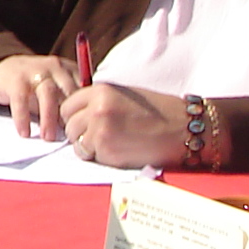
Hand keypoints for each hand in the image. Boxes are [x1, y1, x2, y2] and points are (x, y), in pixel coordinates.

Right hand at [0, 54, 80, 138]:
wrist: (6, 69)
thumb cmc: (38, 86)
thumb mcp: (57, 88)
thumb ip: (69, 102)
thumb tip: (80, 128)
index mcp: (69, 70)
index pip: (83, 89)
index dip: (84, 110)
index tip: (82, 130)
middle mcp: (55, 67)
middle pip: (68, 90)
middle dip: (69, 115)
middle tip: (69, 137)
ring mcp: (35, 71)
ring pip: (48, 93)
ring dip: (49, 118)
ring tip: (48, 137)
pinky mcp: (16, 80)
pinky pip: (21, 100)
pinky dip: (23, 118)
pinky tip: (24, 132)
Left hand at [60, 83, 183, 167]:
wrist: (181, 129)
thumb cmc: (156, 112)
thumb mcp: (124, 95)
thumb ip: (98, 101)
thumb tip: (76, 114)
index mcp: (100, 91)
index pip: (67, 106)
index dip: (74, 116)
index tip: (83, 123)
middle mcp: (96, 109)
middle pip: (69, 125)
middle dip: (79, 133)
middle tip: (96, 136)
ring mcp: (100, 130)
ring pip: (76, 143)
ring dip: (88, 147)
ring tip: (109, 144)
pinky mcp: (107, 151)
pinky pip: (91, 156)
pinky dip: (100, 157)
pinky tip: (118, 151)